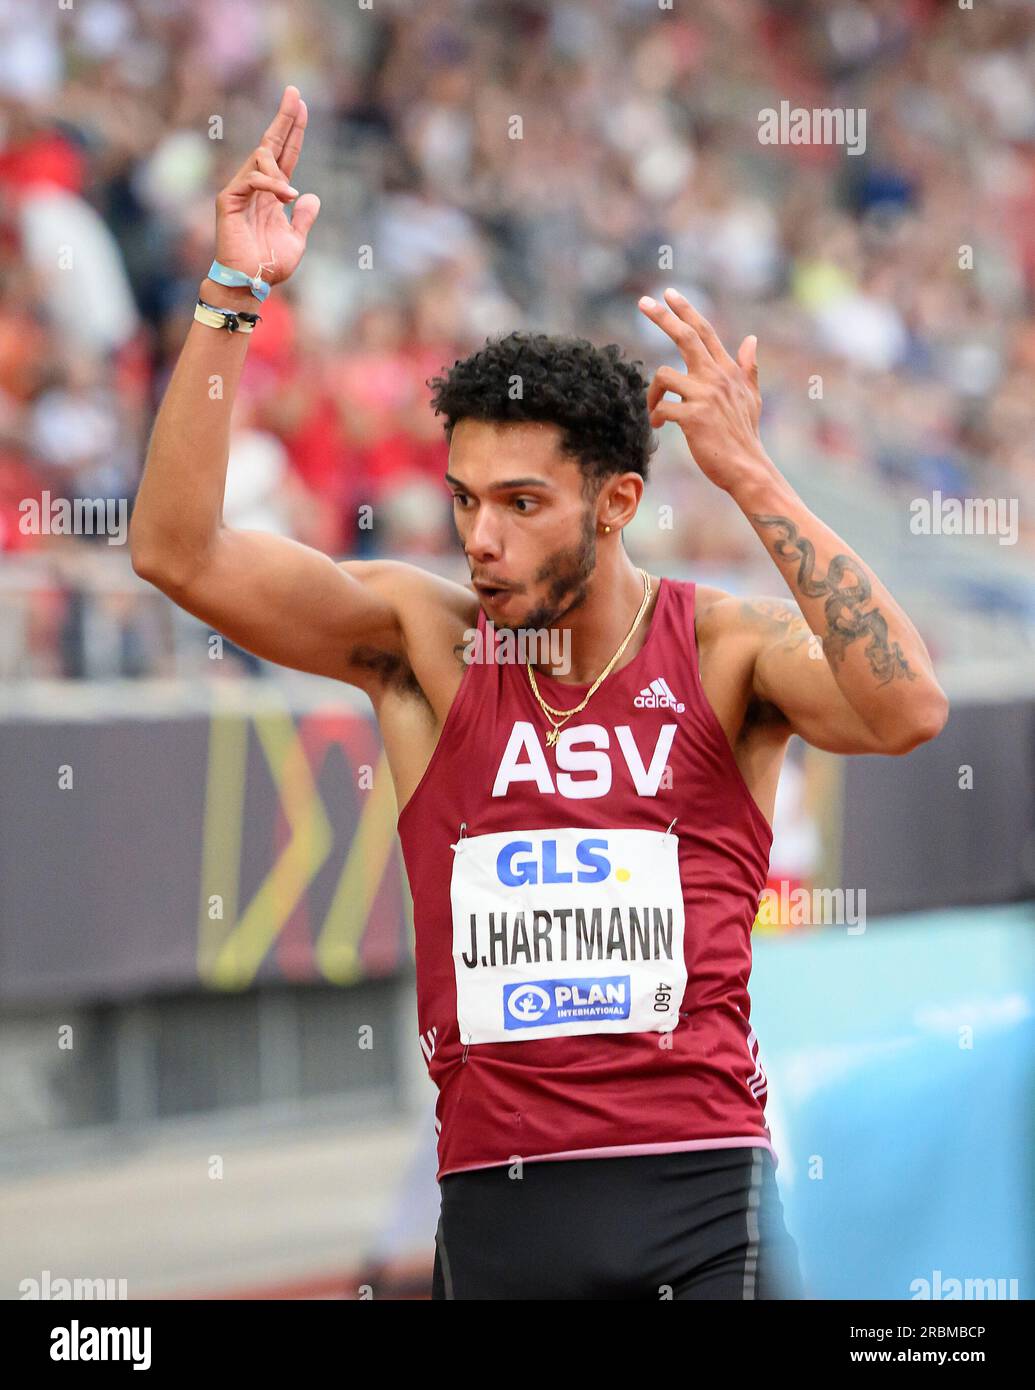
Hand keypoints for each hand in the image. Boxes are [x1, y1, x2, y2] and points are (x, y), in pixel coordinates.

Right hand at [213, 84, 320, 288]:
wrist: (251, 283)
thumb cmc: (270, 265)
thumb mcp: (296, 240)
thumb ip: (304, 218)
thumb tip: (311, 196)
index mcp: (272, 194)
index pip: (285, 155)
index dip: (294, 132)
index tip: (302, 107)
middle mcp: (256, 186)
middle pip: (272, 143)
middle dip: (285, 118)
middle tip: (295, 93)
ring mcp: (241, 190)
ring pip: (262, 158)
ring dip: (280, 171)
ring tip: (288, 195)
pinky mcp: (229, 198)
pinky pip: (253, 178)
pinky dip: (272, 185)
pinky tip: (287, 197)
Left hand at [638, 288, 766, 492]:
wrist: (747, 467)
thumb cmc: (744, 435)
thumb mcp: (751, 397)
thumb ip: (748, 368)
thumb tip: (751, 340)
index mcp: (727, 370)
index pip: (704, 331)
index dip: (686, 310)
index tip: (668, 293)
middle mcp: (717, 377)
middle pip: (686, 337)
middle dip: (663, 317)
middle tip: (643, 302)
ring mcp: (706, 395)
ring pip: (664, 375)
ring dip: (652, 393)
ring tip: (655, 410)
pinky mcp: (694, 416)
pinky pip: (662, 408)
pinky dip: (655, 416)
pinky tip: (659, 426)